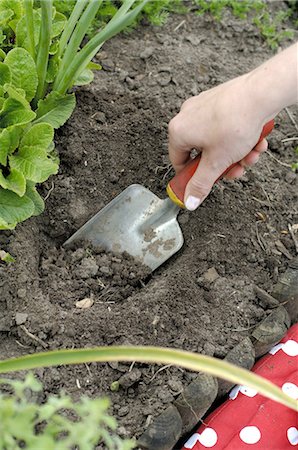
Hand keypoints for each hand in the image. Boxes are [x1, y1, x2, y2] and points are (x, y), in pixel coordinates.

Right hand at [168, 74, 267, 210]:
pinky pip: (225, 128)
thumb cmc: (235, 123)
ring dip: (235, 154)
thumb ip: (201, 184)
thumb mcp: (216, 163)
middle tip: (234, 169)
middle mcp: (187, 116)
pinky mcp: (220, 101)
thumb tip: (190, 200)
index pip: (178, 163)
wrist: (261, 94)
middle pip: (202, 154)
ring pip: (217, 142)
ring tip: (249, 154)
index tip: (204, 184)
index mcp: (178, 131)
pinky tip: (254, 141)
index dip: (192, 177)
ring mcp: (204, 107)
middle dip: (222, 165)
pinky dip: (239, 138)